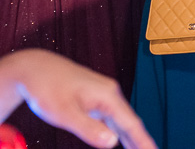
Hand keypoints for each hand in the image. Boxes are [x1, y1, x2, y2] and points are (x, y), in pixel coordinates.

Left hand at [0, 49, 155, 148]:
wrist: (35, 68)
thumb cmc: (46, 88)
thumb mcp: (64, 113)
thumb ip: (89, 129)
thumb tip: (113, 142)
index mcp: (107, 96)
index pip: (131, 123)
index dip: (143, 140)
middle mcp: (110, 94)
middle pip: (130, 122)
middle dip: (141, 141)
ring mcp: (104, 96)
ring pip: (121, 121)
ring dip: (131, 137)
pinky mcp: (95, 99)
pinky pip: (111, 118)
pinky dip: (118, 131)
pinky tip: (120, 139)